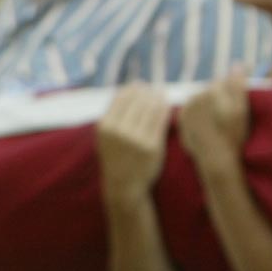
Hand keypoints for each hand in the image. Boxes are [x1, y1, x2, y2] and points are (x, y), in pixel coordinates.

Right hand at [95, 84, 171, 208]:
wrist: (123, 186)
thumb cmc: (116, 156)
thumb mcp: (107, 135)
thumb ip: (115, 113)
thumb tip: (133, 84)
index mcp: (105, 126)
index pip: (121, 97)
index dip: (133, 88)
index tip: (141, 86)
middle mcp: (118, 131)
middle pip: (137, 100)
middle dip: (147, 92)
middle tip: (154, 89)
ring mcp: (135, 139)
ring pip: (150, 108)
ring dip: (158, 98)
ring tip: (161, 94)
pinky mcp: (151, 146)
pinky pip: (160, 120)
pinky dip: (165, 109)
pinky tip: (166, 105)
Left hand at [176, 64, 253, 171]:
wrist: (215, 157)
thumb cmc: (233, 134)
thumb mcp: (241, 109)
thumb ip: (238, 85)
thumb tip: (237, 64)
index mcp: (213, 90)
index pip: (223, 82)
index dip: (231, 92)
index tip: (234, 105)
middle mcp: (197, 95)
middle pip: (211, 90)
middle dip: (218, 97)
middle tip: (225, 115)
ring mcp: (187, 107)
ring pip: (200, 99)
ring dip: (207, 105)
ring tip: (216, 121)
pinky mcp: (182, 118)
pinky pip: (191, 110)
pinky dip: (198, 114)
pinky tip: (206, 124)